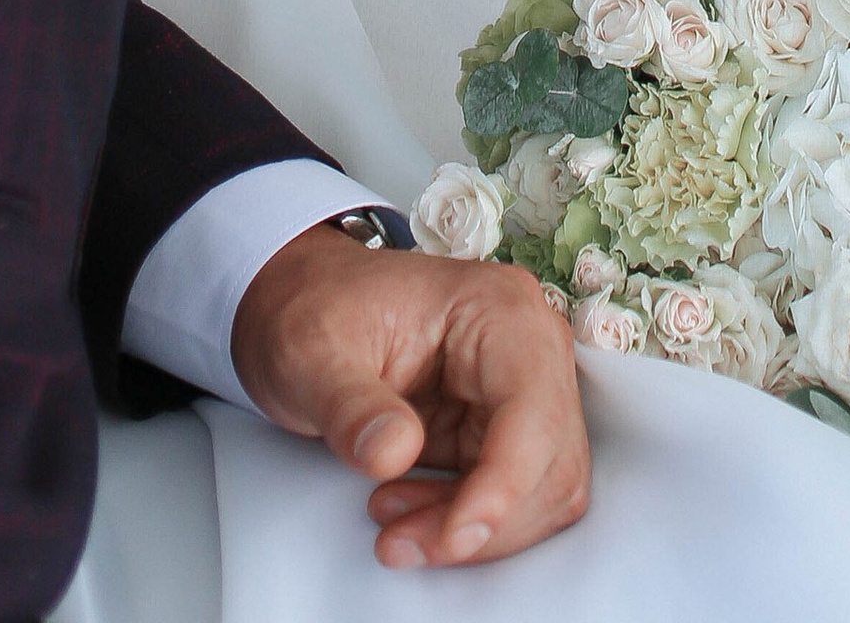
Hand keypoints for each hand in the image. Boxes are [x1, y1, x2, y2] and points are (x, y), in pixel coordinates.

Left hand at [230, 223, 588, 570]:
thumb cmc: (312, 311)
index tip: (452, 537)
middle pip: (550, 460)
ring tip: (395, 531)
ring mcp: (517, 389)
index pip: (533, 408)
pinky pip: (509, 496)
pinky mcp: (497, 429)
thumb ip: (352, 405)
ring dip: (476, 530)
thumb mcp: (311, 353)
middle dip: (485, 520)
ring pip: (540, 489)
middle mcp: (526, 347)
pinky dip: (464, 521)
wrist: (299, 306)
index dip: (504, 484)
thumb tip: (395, 455)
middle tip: (402, 542)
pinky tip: (406, 514)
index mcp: (497, 308)